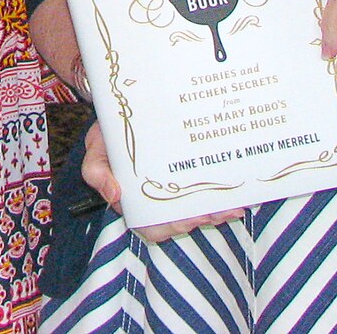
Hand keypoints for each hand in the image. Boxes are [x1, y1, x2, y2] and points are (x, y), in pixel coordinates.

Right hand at [79, 122, 243, 243]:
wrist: (124, 108)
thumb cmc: (108, 135)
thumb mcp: (94, 150)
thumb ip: (96, 171)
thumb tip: (114, 195)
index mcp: (134, 201)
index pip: (151, 227)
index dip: (168, 229)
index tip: (185, 220)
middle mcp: (158, 198)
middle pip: (181, 221)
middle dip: (202, 220)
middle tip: (217, 211)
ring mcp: (176, 186)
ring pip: (199, 208)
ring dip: (218, 211)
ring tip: (234, 205)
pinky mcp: (190, 171)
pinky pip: (208, 188)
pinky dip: (225, 193)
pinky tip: (242, 190)